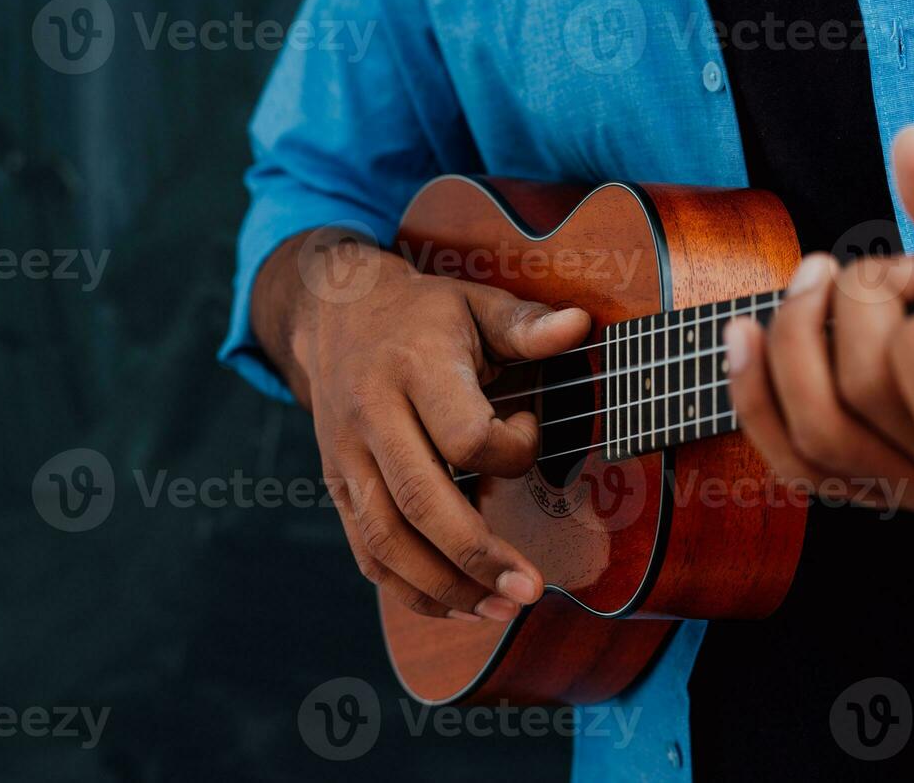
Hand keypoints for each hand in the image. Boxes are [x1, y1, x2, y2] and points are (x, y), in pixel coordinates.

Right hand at [252, 233, 589, 619]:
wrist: (334, 308)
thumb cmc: (422, 312)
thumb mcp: (475, 303)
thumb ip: (526, 325)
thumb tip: (579, 326)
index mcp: (414, 369)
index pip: (465, 436)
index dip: (514, 449)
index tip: (533, 427)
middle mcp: (373, 417)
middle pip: (420, 503)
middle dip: (479, 556)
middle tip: (531, 590)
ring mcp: (347, 456)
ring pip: (386, 540)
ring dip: (445, 587)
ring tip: (500, 610)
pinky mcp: (337, 483)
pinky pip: (366, 552)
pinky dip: (408, 589)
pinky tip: (457, 606)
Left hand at [725, 125, 913, 512]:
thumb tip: (909, 144)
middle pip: (866, 399)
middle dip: (852, 307)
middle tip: (876, 265)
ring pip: (818, 435)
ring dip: (795, 339)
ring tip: (814, 281)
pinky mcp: (879, 493)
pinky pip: (794, 465)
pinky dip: (756, 396)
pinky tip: (745, 335)